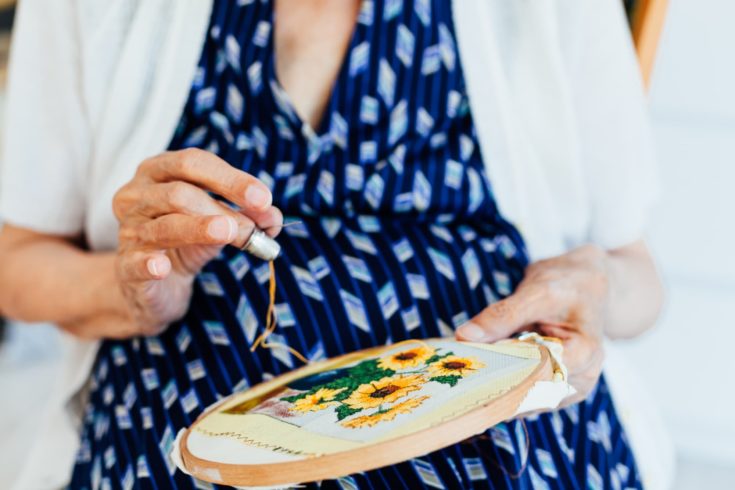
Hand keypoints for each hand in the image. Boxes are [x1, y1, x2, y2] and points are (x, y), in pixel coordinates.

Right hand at [111, 148, 282, 336]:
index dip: (230, 179)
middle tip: (254, 229)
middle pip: (179, 194)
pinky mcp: (126, 266)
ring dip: (201, 229)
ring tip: (231, 233)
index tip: (263, 199)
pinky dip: (150, 263)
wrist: (155, 285)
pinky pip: (136, 262)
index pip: (193, 163)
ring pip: (164, 226)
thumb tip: (274, 217)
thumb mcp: (220, 223)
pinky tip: (163, 267)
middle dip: (222, 209)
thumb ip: (248, 216)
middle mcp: (136, 195)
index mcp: (159, 172)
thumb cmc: (187, 241)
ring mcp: (128, 230)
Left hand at [456, 245, 609, 403]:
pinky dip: (502, 384)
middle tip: (463, 371)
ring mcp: (567, 389)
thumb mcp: (536, 292)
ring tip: (472, 369)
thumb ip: (502, 315)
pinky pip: (522, 395)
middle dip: (495, 382)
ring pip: (523, 399)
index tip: (475, 363)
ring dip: (496, 385)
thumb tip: (465, 336)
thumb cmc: (566, 286)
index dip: (505, 371)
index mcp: (585, 353)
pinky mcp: (552, 390)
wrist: (582, 287)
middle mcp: (580, 379)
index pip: (540, 374)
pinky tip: (485, 371)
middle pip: (530, 391)